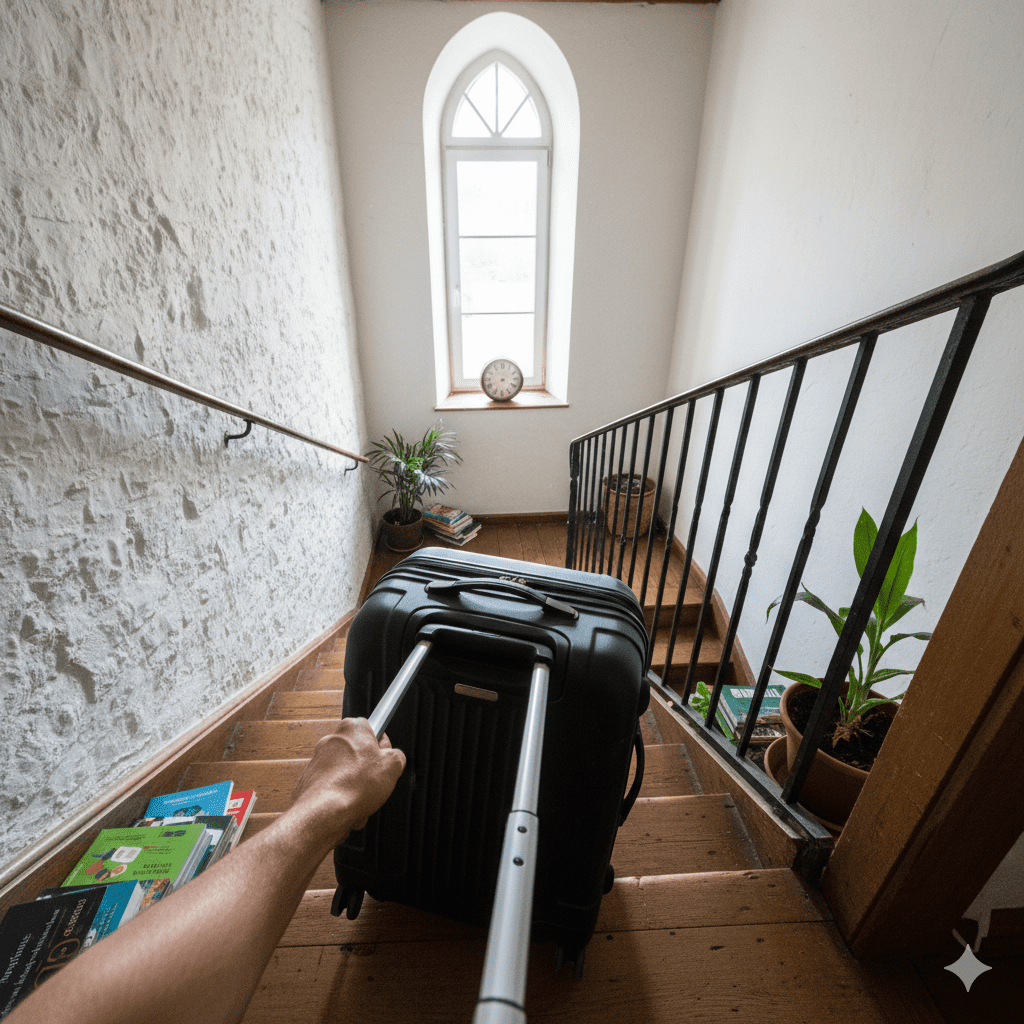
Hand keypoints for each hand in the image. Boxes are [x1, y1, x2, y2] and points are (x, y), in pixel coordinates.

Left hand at [289, 718, 405, 849]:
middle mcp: (332, 739)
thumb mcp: (393, 766)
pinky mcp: (311, 778)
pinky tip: (349, 806)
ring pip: (347, 772)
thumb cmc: (354, 787)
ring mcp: (318, 759)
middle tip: (375, 782)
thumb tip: (394, 758)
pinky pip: (334, 786)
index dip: (383, 748)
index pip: (374, 730)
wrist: (324, 812)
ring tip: (362, 798)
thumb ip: (397, 756)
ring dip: (356, 786)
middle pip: (360, 752)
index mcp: (351, 728)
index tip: (385, 760)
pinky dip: (342, 796)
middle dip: (369, 770)